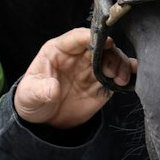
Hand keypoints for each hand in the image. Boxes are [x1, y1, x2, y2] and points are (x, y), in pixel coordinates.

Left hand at [14, 28, 134, 127]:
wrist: (44, 122)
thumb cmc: (33, 100)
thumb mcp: (29, 96)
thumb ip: (39, 90)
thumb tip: (53, 89)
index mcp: (59, 50)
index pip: (77, 37)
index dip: (91, 37)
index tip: (105, 42)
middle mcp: (79, 56)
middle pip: (100, 45)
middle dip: (110, 53)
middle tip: (110, 70)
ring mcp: (92, 69)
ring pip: (112, 58)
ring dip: (119, 65)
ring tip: (118, 79)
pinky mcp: (103, 84)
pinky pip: (119, 74)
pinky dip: (128, 73)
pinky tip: (130, 78)